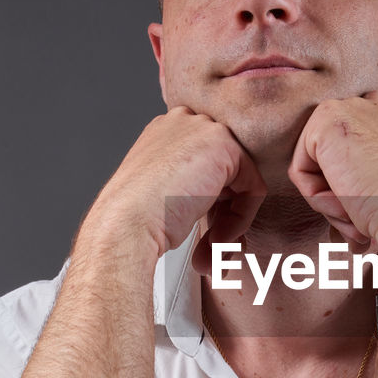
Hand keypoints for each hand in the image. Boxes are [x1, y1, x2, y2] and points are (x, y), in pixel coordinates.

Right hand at [79, 107, 265, 264]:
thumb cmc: (134, 221)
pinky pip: (252, 187)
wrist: (125, 225)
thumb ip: (193, 192)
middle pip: (226, 172)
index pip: (206, 165)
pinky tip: (220, 237)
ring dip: (230, 224)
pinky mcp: (224, 146)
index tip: (203, 237)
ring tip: (212, 254)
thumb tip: (222, 213)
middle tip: (210, 251)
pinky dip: (241, 218)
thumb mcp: (165, 198)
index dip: (211, 204)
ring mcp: (204, 130)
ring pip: (241, 181)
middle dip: (223, 216)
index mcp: (165, 132)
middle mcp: (184, 123)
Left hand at [288, 93, 377, 269]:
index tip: (368, 209)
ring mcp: (349, 108)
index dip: (354, 182)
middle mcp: (374, 104)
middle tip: (360, 217)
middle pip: (334, 153)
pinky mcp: (323, 122)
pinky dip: (316, 198)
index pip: (355, 145)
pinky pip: (300, 170)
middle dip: (339, 190)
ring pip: (316, 163)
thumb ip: (372, 168)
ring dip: (330, 199)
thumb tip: (344, 190)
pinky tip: (345, 205)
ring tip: (356, 215)